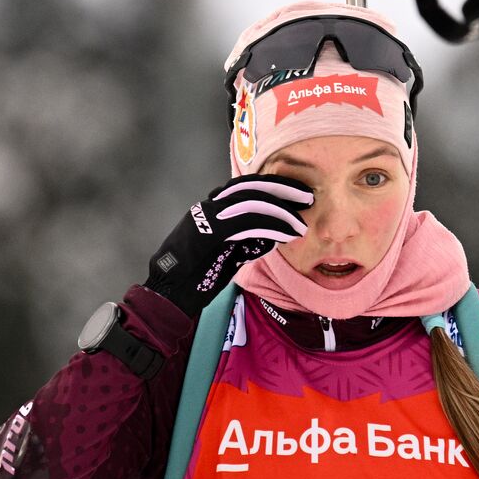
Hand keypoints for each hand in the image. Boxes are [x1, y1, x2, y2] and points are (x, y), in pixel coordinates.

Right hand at [144, 175, 312, 316]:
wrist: (169, 293)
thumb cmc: (199, 276)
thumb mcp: (228, 253)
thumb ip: (247, 240)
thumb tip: (273, 236)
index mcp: (212, 208)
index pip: (247, 185)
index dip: (275, 185)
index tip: (298, 191)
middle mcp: (209, 207)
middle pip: (251, 186)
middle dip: (283, 189)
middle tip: (308, 196)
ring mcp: (207, 217)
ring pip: (251, 202)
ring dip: (281, 212)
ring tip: (301, 225)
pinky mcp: (209, 233)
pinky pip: (247, 223)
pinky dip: (271, 228)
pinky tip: (286, 236)